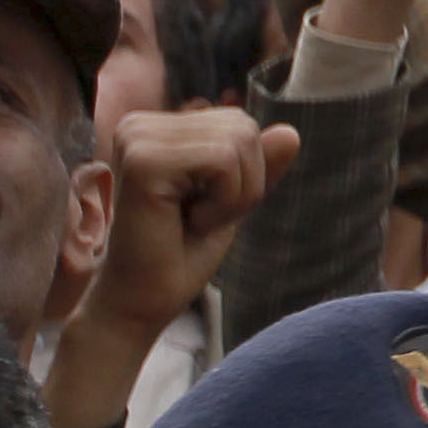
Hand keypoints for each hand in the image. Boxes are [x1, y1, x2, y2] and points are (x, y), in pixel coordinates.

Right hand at [82, 105, 299, 333]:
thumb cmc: (179, 255)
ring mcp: (136, 138)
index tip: (203, 208)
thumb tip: (291, 132)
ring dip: (234, 196)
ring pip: (239, 141)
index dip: (243, 174)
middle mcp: (139, 124)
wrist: (140, 303)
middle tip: (200, 219)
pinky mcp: (142, 161)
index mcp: (154, 128)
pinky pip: (224, 161)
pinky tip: (190, 222)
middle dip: (243, 183)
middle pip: (242, 127)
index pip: (239, 123)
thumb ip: (258, 163)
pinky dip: (225, 201)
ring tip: (193, 221)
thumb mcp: (232, 200)